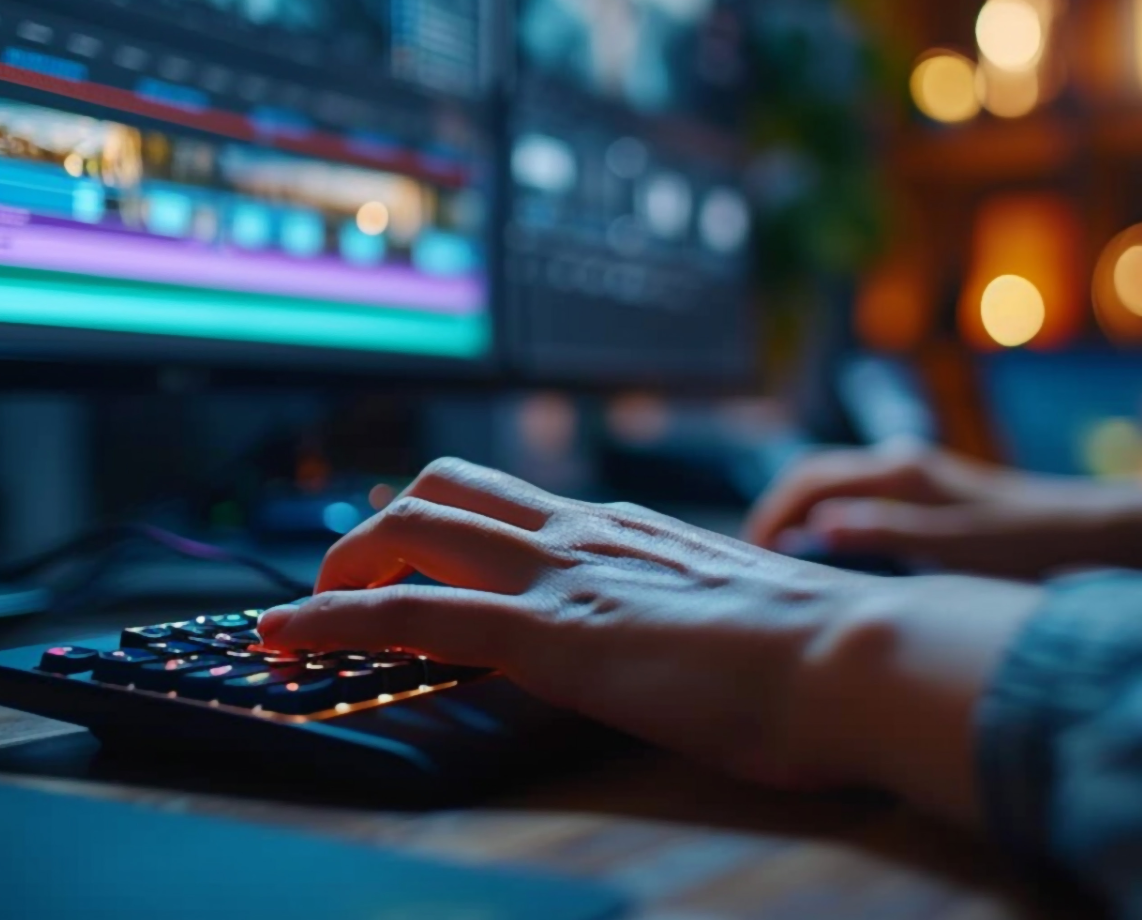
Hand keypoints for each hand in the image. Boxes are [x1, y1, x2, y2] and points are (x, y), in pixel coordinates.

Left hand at [257, 458, 1038, 818]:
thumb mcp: (749, 620)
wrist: (856, 655)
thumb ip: (705, 614)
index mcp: (633, 532)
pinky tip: (285, 638)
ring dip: (343, 561)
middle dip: (378, 525)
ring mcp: (563, 574)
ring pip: (413, 524)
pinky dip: (329, 618)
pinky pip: (408, 609)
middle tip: (349, 576)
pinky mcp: (547, 631)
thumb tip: (709, 642)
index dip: (445, 518)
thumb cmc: (824, 656)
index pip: (515, 500)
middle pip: (449, 485)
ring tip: (303, 613)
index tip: (410, 549)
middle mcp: (587, 534)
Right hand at [744, 443, 1141, 576]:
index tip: (747, 563)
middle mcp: (903, 465)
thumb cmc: (1033, 545)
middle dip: (776, 516)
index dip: (768, 518)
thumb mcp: (957, 549)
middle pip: (812, 479)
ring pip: (837, 491)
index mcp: (899, 470)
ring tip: (781, 569)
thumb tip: (817, 527)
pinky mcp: (934, 502)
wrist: (1103, 535)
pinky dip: (833, 527)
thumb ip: (888, 533)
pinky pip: (862, 506)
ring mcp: (919, 481)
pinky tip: (838, 565)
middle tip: (752, 569)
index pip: (804, 481)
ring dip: (803, 521)